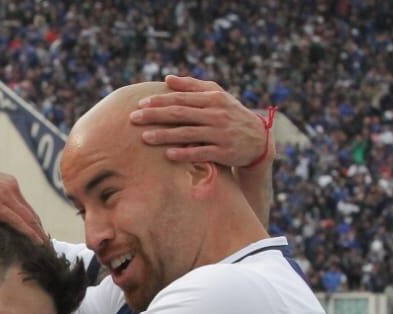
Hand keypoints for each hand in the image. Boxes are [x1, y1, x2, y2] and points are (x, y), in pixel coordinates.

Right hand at [0, 101, 44, 243]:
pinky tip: (36, 243)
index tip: (40, 237)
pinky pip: (17, 221)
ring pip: (29, 218)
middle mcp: (9, 185)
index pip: (25, 207)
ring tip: (45, 251)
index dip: (34, 223)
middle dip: (40, 231)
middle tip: (48, 248)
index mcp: (5, 182)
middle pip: (31, 213)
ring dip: (38, 234)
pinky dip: (29, 233)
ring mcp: (3, 192)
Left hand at [129, 75, 270, 167]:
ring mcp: (220, 134)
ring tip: (144, 138)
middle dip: (155, 115)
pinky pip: (201, 153)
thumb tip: (167, 78)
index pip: (181, 98)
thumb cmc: (230, 114)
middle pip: (181, 114)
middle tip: (134, 118)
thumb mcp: (217, 96)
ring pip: (188, 134)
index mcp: (213, 99)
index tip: (140, 103)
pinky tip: (168, 155)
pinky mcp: (224, 152)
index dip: (160, 100)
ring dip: (165, 135)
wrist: (258, 140)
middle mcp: (217, 114)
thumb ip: (192, 86)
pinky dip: (185, 153)